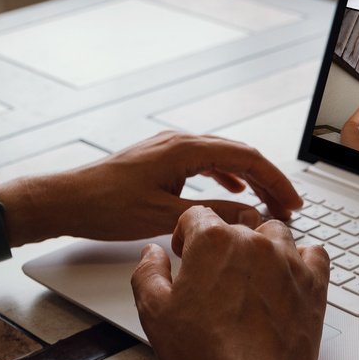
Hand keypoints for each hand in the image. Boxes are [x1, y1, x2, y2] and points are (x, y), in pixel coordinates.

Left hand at [22, 131, 301, 242]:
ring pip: (224, 158)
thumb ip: (210, 217)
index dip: (275, 181)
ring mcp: (169, 149)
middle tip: (288, 208)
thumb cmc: (105, 206)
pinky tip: (233, 191)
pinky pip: (205, 162)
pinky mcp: (161, 160)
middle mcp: (180, 141)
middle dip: (268, 182)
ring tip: (267, 203)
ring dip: (249, 180)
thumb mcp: (163, 217)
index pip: (247, 158)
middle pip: (240, 155)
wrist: (65, 200)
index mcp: (184, 149)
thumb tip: (248, 218)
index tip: (293, 203)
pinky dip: (226, 176)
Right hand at [131, 207, 329, 359]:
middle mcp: (253, 243)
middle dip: (221, 246)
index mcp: (213, 241)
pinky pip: (314, 253)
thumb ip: (147, 273)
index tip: (185, 252)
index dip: (185, 234)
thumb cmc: (206, 356)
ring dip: (261, 246)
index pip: (197, 215)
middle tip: (213, 277)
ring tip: (249, 274)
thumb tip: (152, 253)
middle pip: (235, 225)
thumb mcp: (154, 313)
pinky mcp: (313, 283)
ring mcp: (288, 261)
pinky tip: (287, 275)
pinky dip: (302, 259)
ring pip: (274, 233)